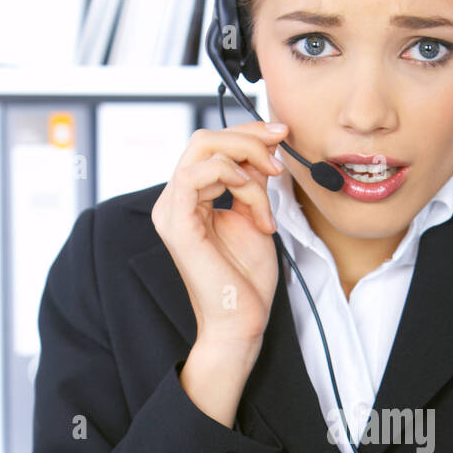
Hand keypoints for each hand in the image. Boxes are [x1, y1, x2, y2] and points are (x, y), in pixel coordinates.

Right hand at [150, 122, 288, 350]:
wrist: (242, 320)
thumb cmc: (247, 279)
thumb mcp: (255, 216)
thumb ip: (254, 182)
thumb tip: (266, 149)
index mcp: (190, 198)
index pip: (211, 145)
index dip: (247, 133)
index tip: (281, 135)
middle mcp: (175, 200)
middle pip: (204, 139)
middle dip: (248, 138)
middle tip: (280, 153)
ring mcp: (171, 210)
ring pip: (203, 149)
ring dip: (247, 162)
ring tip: (268, 195)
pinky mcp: (176, 224)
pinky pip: (196, 175)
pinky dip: (232, 177)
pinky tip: (253, 201)